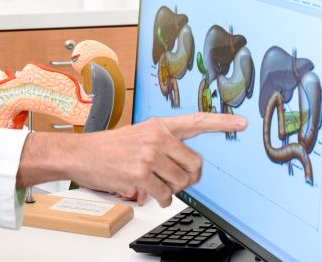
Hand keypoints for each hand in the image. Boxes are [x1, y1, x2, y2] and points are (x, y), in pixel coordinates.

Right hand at [66, 113, 246, 206]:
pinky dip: (162, 200)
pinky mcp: (140, 174)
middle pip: (194, 165)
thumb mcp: (137, 135)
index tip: (241, 123)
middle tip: (174, 179)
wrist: (80, 154)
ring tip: (155, 184)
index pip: (196, 121)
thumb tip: (186, 164)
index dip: (221, 122)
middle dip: (188, 178)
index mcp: (158, 126)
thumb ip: (162, 142)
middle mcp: (157, 138)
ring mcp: (149, 156)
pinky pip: (166, 195)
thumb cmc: (107, 148)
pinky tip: (151, 194)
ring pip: (181, 183)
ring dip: (171, 190)